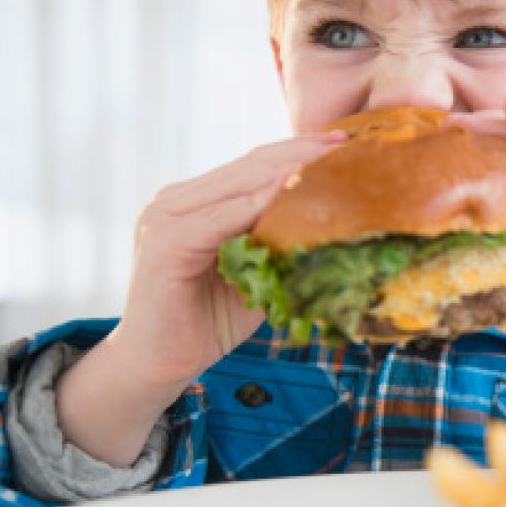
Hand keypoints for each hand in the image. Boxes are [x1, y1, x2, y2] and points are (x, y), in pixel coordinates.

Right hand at [56, 132, 346, 466]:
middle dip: (301, 152)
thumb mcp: (254, 272)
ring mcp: (165, 218)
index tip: (345, 142)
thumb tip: (334, 225)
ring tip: (331, 163)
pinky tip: (292, 196)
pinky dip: (259, 206)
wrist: (159, 364)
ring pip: (239, 184)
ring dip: (288, 171)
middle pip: (250, 165)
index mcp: (195, 201)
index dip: (298, 150)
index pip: (254, 164)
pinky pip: (222, 218)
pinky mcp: (165, 244)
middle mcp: (175, 201)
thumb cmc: (210, 320)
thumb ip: (278, 241)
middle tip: (346, 143)